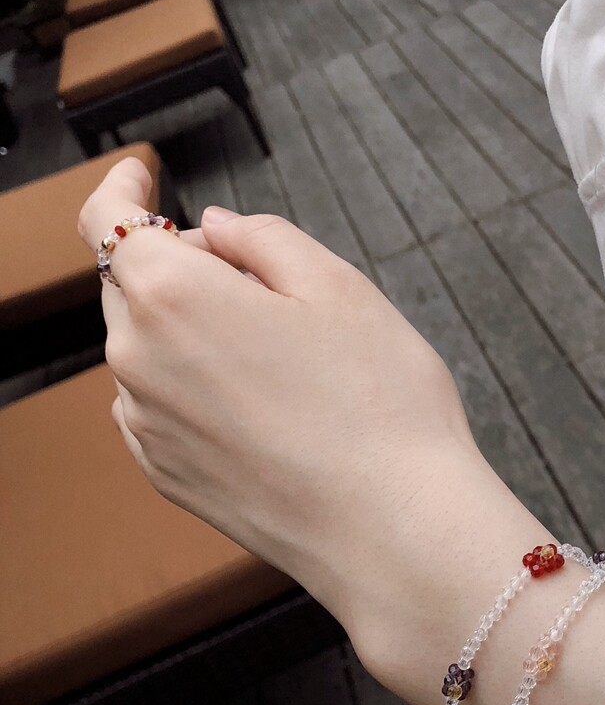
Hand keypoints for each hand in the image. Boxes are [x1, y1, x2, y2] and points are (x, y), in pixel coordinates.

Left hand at [78, 157, 478, 634]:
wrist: (395, 531)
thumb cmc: (381, 407)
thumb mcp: (340, 288)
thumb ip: (263, 238)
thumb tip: (214, 229)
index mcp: (174, 297)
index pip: (109, 220)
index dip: (123, 187)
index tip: (139, 174)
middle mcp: (138, 362)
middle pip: (135, 286)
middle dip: (182, 266)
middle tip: (262, 282)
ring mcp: (146, 428)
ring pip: (150, 349)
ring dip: (192, 333)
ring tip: (282, 363)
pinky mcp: (167, 477)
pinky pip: (160, 406)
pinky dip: (193, 387)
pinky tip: (264, 410)